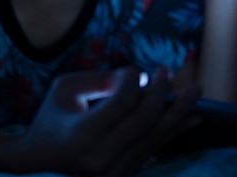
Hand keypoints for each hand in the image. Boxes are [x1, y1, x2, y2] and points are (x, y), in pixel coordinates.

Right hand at [13, 67, 199, 176]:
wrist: (39, 165)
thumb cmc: (50, 121)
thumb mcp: (65, 91)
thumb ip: (98, 79)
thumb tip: (136, 78)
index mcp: (84, 135)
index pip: (124, 100)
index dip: (133, 79)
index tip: (133, 71)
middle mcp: (103, 157)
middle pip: (147, 119)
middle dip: (162, 91)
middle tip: (169, 71)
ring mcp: (116, 170)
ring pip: (156, 135)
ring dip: (179, 110)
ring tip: (197, 91)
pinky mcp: (125, 174)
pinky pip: (155, 149)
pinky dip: (175, 131)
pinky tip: (193, 118)